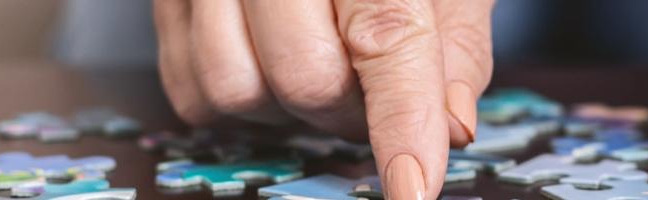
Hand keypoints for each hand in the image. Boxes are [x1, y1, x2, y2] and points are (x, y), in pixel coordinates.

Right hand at [153, 0, 493, 198]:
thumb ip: (456, 42)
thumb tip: (453, 126)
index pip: (385, 40)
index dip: (402, 124)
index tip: (412, 188)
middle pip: (306, 80)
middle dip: (351, 111)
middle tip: (374, 88)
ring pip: (237, 91)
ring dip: (291, 108)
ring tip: (324, 64)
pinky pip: (191, 89)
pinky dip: (241, 100)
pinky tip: (272, 60)